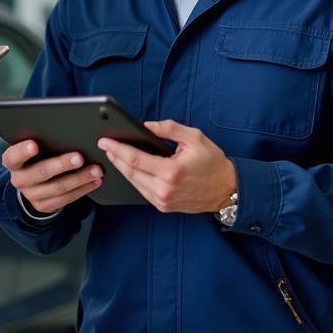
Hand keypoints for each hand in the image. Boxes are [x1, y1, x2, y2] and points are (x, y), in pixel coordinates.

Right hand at [2, 140, 103, 214]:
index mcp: (12, 162)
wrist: (32, 183)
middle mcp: (19, 179)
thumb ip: (42, 140)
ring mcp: (31, 195)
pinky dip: (83, 189)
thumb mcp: (32, 149)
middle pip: (41, 172)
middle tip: (79, 157)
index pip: (13, 156)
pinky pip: (66, 198)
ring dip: (80, 178)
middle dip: (62, 164)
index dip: (23, 151)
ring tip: (96, 170)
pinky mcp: (44, 206)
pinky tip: (94, 181)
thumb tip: (67, 128)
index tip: (34, 145)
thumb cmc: (35, 158)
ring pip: (58, 187)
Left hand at [98, 120, 235, 213]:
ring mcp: (163, 201)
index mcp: (171, 171)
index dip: (117, 149)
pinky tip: (128, 168)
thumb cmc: (212, 162)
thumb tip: (145, 126)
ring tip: (113, 154)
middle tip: (105, 145)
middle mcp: (164, 189)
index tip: (105, 141)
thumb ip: (168, 129)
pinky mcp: (163, 206)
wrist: (227, 190)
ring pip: (133, 182)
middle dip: (115, 157)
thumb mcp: (194, 137)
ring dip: (121, 168)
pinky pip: (141, 190)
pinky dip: (133, 178)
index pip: (135, 159)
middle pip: (130, 172)